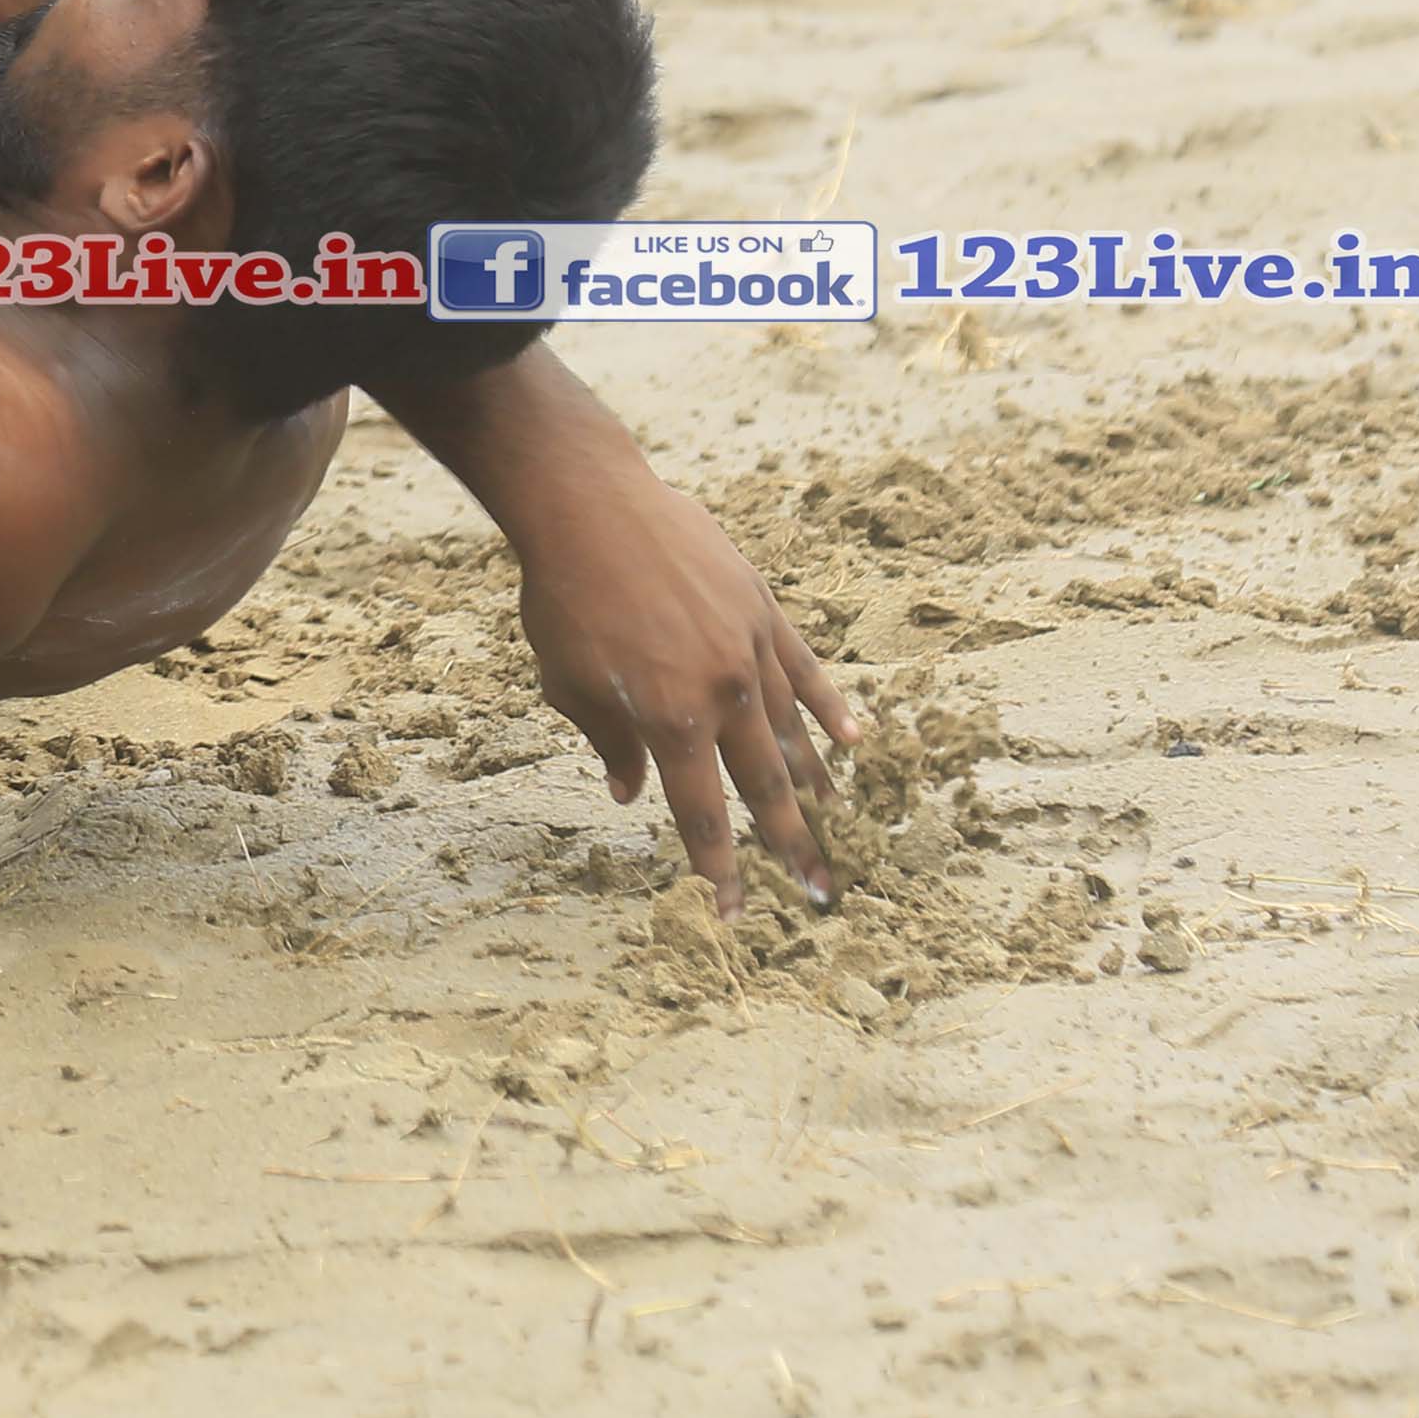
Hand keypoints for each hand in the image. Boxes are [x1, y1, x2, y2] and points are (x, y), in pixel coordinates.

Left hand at [496, 424, 851, 914]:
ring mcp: (749, 648)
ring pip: (791, 729)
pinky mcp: (762, 608)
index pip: (702, 814)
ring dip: (812, 781)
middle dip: (788, 844)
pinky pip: (804, 668)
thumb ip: (609, 742)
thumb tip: (628, 792)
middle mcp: (722, 692)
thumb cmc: (564, 598)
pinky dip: (828, 706)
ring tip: (835, 822)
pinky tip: (854, 741)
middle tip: (819, 892)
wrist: (590, 506)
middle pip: (763, 785)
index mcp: (671, 720)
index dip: (717, 867)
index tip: (731, 910)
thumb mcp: (567, 682)